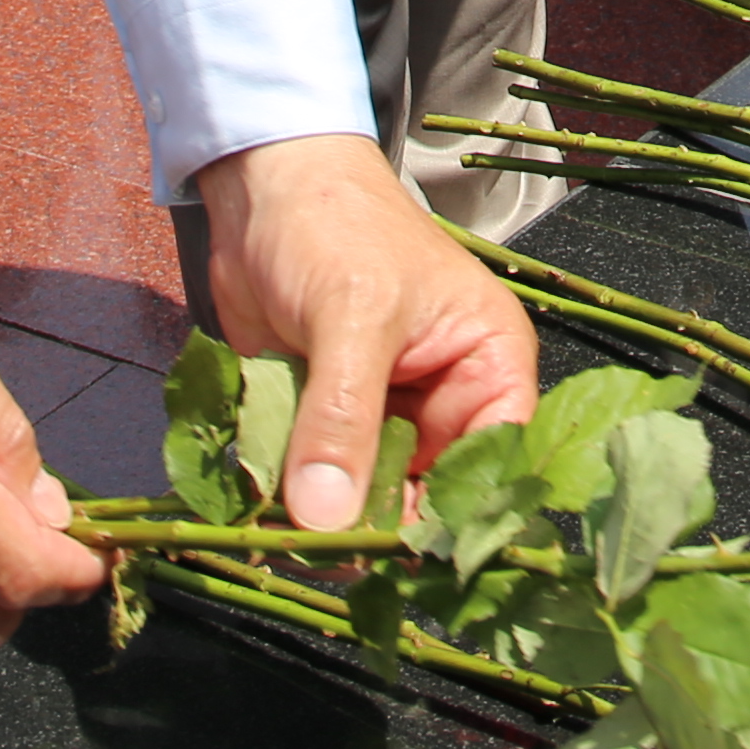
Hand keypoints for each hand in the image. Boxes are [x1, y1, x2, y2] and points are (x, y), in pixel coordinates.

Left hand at [192, 132, 538, 529]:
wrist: (261, 183)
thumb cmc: (335, 222)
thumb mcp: (351, 315)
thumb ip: (342, 418)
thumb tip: (326, 520)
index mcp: (486, 366)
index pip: (494, 468)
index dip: (455, 519)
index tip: (398, 565)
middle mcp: (444, 401)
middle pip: (426, 498)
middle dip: (374, 529)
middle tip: (320, 555)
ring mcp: (381, 415)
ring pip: (363, 499)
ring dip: (322, 517)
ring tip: (280, 536)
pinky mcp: (323, 421)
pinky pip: (312, 479)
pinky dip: (284, 495)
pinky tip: (256, 508)